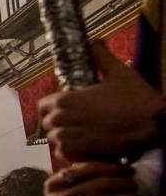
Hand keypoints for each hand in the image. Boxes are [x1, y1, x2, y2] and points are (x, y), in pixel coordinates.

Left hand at [39, 42, 164, 161]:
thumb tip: (94, 41)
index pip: (43, 105)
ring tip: (83, 130)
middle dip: (59, 120)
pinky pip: (63, 152)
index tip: (63, 106)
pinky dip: (71, 149)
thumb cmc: (137, 100)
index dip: (51, 106)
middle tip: (78, 118)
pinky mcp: (77, 153)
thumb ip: (101, 57)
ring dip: (65, 135)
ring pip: (54, 138)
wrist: (153, 126)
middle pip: (48, 122)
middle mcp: (61, 120)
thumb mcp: (120, 73)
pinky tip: (86, 143)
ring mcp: (68, 138)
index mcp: (65, 100)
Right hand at [46, 161, 137, 195]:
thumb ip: (88, 170)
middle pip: (95, 187)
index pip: (86, 170)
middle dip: (119, 183)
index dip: (110, 168)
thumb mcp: (73, 181)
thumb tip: (121, 161)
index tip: (128, 168)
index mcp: (53, 183)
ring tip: (134, 195)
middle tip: (133, 182)